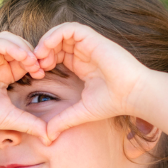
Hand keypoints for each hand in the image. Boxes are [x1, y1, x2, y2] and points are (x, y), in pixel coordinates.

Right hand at [0, 31, 50, 143]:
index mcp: (4, 70)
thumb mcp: (12, 117)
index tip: (43, 73)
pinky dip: (13, 46)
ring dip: (24, 48)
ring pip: (10, 38)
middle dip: (33, 53)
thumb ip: (30, 123)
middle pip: (19, 43)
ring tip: (32, 63)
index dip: (36, 61)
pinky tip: (22, 58)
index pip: (24, 57)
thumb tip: (49, 137)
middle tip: (40, 67)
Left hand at [32, 22, 149, 140]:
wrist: (133, 94)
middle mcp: (84, 53)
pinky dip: (55, 35)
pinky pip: (70, 29)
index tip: (37, 75)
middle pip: (56, 42)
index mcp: (81, 65)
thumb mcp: (81, 112)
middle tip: (35, 66)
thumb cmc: (112, 103)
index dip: (43, 61)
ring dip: (46, 42)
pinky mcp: (93, 39)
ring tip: (40, 57)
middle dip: (42, 51)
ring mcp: (88, 44)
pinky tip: (47, 49)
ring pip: (60, 32)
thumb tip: (47, 138)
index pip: (57, 54)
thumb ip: (63, 121)